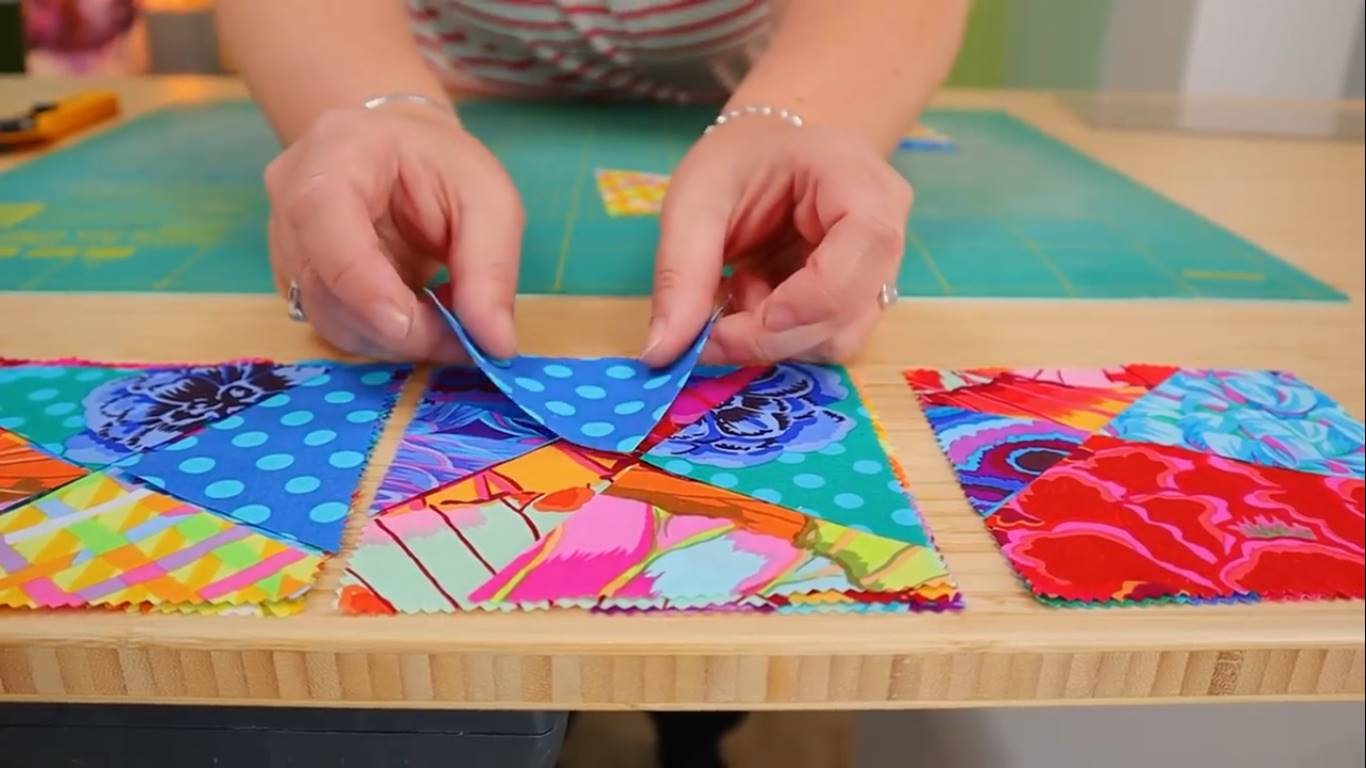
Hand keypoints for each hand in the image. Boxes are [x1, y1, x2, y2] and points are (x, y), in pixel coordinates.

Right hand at [264, 102, 522, 359]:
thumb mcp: (490, 201)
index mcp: (334, 156)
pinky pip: (334, 325)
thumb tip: (495, 344)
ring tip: (446, 321)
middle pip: (327, 288)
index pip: (328, 229)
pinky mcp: (295, 278)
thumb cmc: (443, 164)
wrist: (400, 151)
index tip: (430, 331)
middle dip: (401, 329)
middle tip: (464, 339)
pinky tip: (418, 317)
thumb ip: (491, 269)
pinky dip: (382, 337)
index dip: (372, 292)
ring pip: (329, 319)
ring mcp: (284, 242)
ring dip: (394, 339)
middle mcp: (291, 199)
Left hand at [641, 117, 910, 365]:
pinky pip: (824, 342)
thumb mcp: (695, 199)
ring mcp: (879, 274)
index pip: (861, 249)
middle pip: (846, 312)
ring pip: (838, 340)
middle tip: (707, 328)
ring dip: (773, 339)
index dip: (801, 300)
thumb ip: (681, 273)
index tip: (729, 323)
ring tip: (738, 290)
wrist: (772, 154)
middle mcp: (888, 233)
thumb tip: (662, 353)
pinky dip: (779, 338)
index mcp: (861, 184)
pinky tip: (756, 298)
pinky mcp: (859, 304)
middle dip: (768, 334)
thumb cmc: (741, 160)